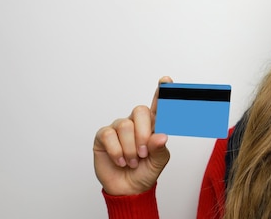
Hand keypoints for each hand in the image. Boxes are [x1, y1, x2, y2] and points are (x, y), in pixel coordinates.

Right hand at [93, 76, 171, 194]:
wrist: (128, 189)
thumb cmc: (145, 172)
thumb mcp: (158, 162)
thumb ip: (160, 148)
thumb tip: (160, 136)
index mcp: (152, 126)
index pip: (158, 105)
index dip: (162, 92)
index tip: (166, 80)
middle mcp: (135, 123)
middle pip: (140, 111)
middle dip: (143, 134)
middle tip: (144, 153)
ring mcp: (119, 128)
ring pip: (125, 126)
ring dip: (131, 148)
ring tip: (133, 161)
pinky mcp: (104, 136)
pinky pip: (109, 135)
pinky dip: (117, 152)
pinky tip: (121, 160)